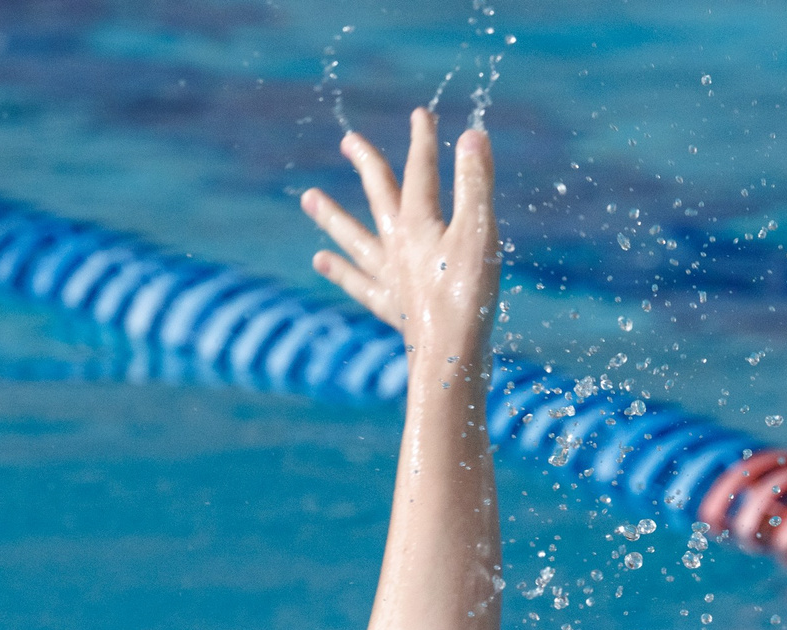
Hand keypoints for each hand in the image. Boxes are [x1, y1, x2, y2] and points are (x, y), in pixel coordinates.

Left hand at [300, 112, 498, 373]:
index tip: (420, 114)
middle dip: (367, 165)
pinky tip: (320, 260)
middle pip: (378, 197)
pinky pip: (357, 282)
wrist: (450, 356)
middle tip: (347, 141)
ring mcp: (389, 277)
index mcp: (419, 224)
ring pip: (354, 238)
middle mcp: (397, 246)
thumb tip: (472, 135)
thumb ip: (475, 184)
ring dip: (332, 216)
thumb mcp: (479, 233)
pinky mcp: (390, 307)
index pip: (420, 171)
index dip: (422, 141)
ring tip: (307, 198)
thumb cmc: (469, 295)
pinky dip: (338, 269)